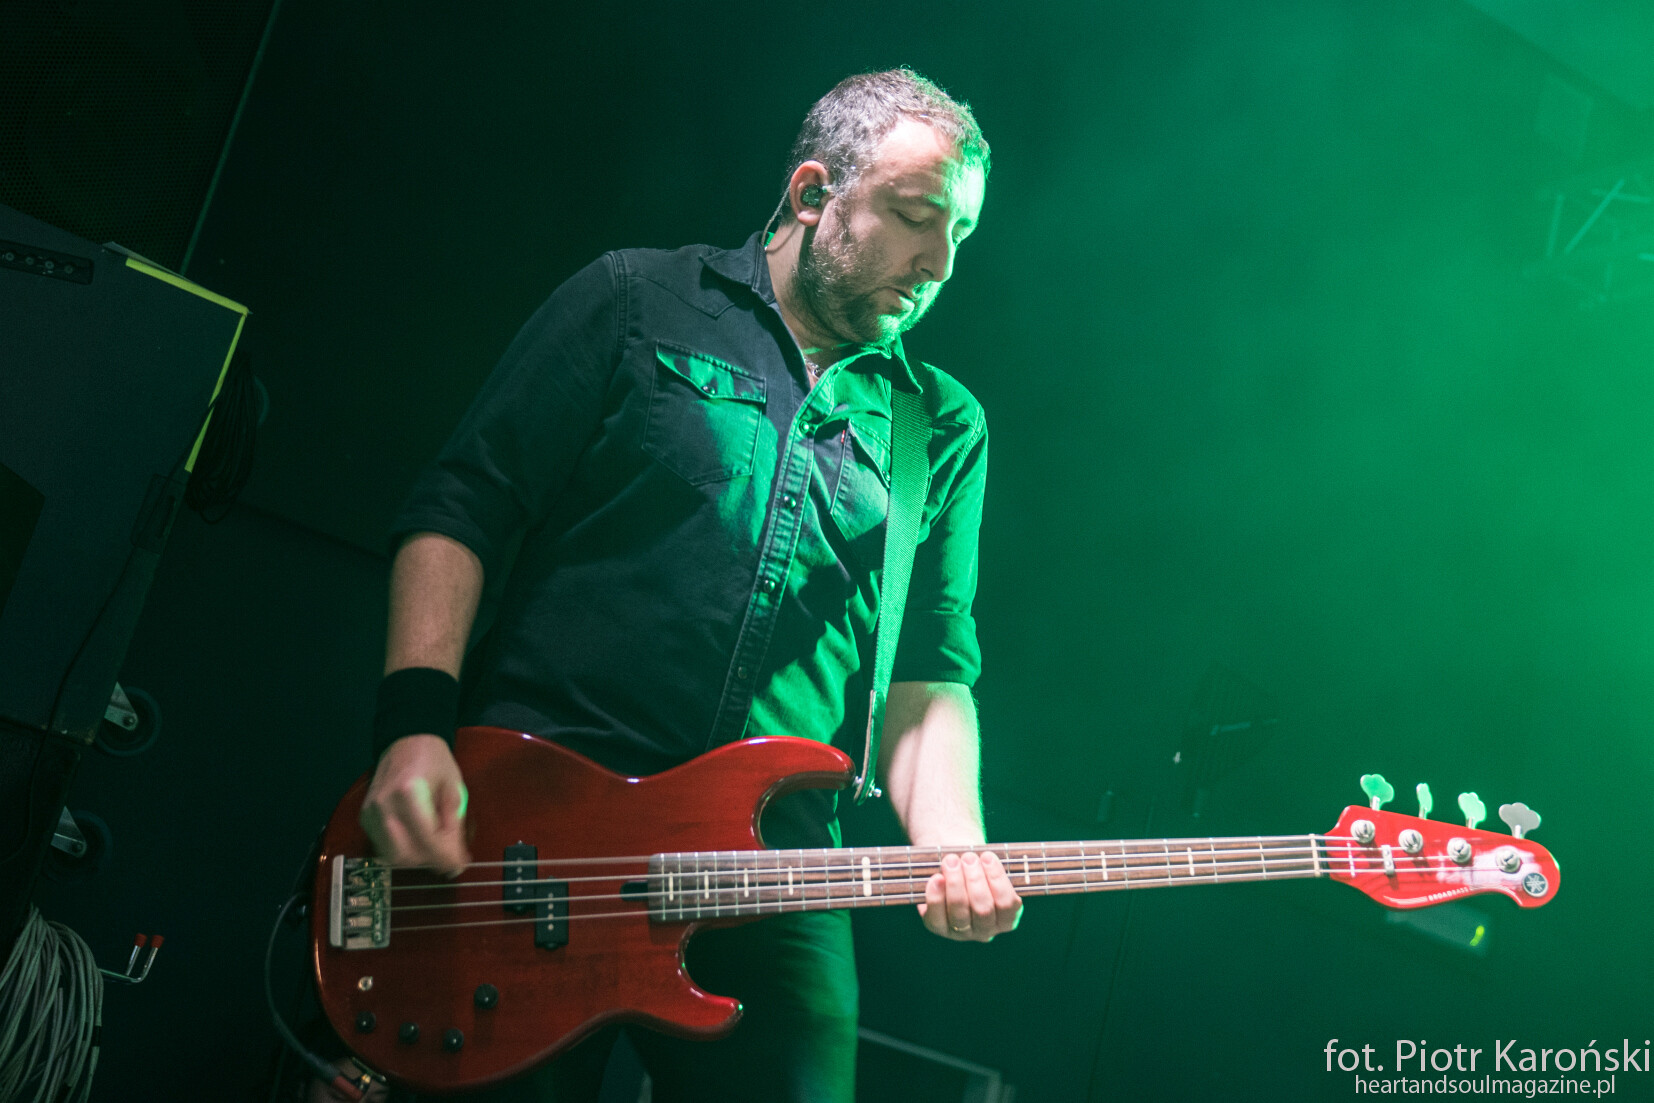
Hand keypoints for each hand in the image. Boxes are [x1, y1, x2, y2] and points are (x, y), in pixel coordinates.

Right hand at [359, 734, 471, 876]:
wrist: (406, 740)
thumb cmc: (434, 760)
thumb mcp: (453, 788)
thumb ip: (452, 824)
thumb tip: (455, 858)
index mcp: (408, 794)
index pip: (426, 840)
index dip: (444, 858)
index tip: (459, 865)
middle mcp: (384, 806)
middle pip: (405, 855)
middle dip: (430, 861)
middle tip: (448, 856)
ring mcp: (370, 813)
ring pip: (392, 856)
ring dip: (416, 858)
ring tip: (434, 845)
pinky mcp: (365, 817)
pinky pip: (383, 846)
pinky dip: (402, 849)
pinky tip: (417, 838)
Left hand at [917, 850, 1022, 941]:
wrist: (951, 873)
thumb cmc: (974, 869)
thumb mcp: (987, 868)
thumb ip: (990, 865)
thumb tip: (986, 857)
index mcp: (1005, 919)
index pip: (1008, 904)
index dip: (997, 879)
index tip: (988, 856)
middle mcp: (985, 930)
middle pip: (983, 910)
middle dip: (975, 879)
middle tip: (968, 857)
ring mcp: (962, 932)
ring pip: (960, 913)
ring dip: (955, 884)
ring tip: (951, 861)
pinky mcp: (939, 928)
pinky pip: (937, 917)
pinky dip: (936, 896)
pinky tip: (936, 878)